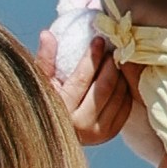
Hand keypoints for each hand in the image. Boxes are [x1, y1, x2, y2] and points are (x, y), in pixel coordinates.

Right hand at [36, 26, 132, 146]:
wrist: (55, 133)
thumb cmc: (47, 101)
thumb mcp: (42, 82)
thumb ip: (45, 59)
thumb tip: (46, 34)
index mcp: (63, 111)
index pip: (82, 79)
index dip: (92, 57)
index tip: (98, 40)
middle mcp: (82, 126)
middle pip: (104, 87)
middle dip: (110, 64)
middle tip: (111, 50)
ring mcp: (99, 132)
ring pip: (118, 96)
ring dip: (120, 75)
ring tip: (115, 61)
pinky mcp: (110, 133)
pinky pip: (125, 106)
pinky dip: (125, 89)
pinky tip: (119, 77)